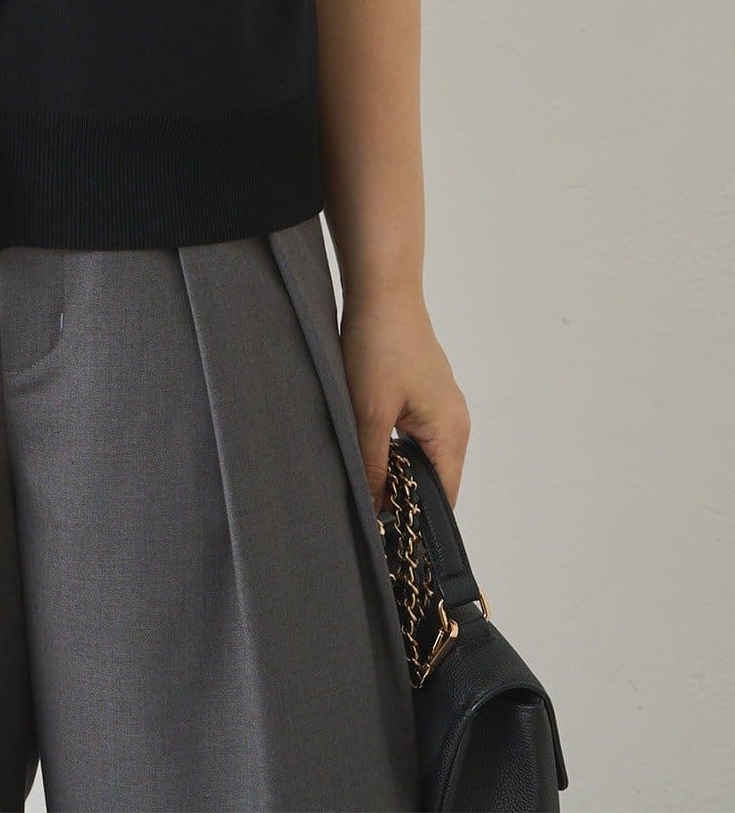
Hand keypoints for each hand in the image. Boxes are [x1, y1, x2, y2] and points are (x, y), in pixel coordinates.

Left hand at [339, 288, 469, 509]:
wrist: (382, 291)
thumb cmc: (379, 347)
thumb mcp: (369, 412)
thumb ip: (373, 465)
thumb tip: (376, 510)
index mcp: (451, 432)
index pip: (444, 497)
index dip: (419, 518)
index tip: (391, 534)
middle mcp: (456, 421)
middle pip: (436, 478)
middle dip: (406, 495)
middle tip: (371, 508)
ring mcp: (443, 404)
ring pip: (423, 454)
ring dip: (398, 467)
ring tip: (368, 477)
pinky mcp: (426, 390)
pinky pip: (417, 432)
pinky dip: (397, 444)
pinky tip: (369, 440)